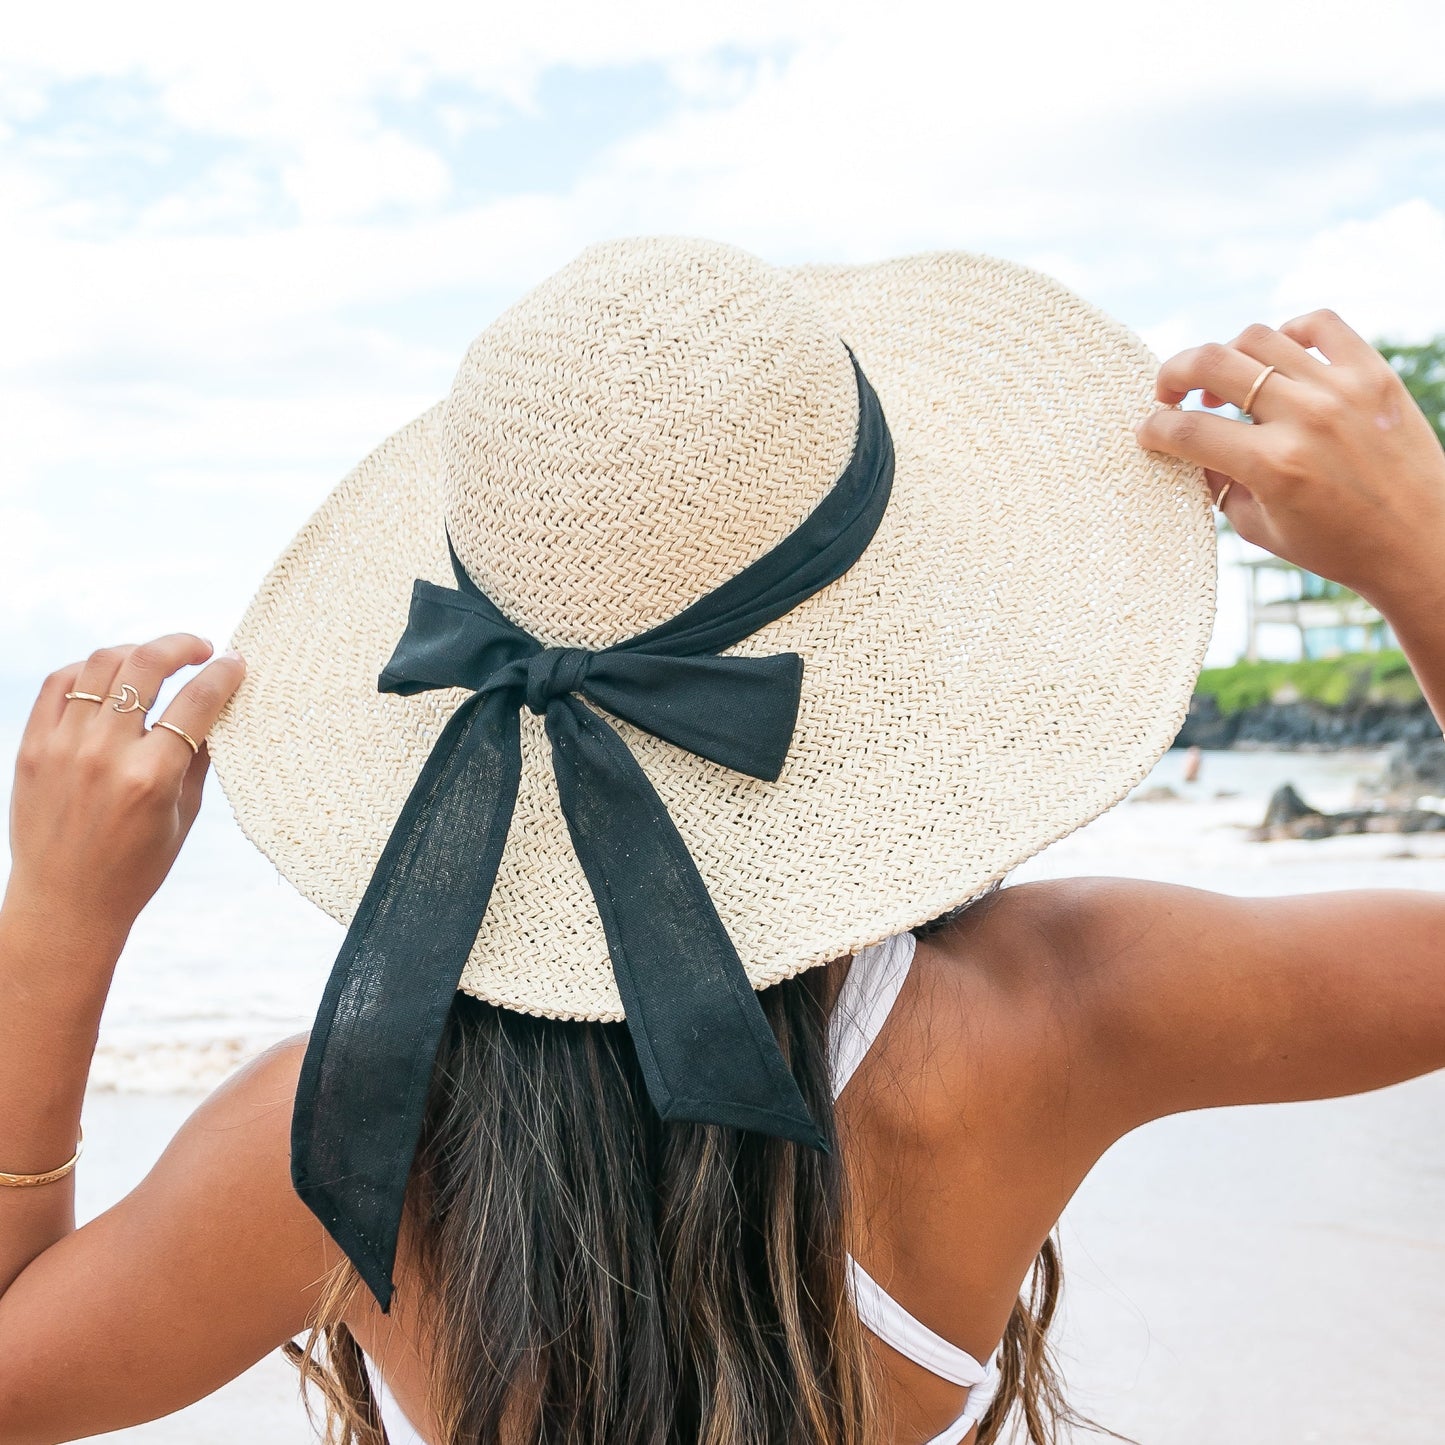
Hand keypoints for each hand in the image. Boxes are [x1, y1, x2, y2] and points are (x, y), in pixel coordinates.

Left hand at [3, 635, 245, 941]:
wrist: (65, 902)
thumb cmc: (135, 867)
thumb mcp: (183, 815)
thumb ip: (198, 757)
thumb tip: (217, 706)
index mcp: (151, 778)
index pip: (196, 702)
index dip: (223, 674)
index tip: (235, 661)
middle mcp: (104, 755)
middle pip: (145, 666)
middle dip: (181, 645)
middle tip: (200, 649)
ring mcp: (62, 748)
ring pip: (101, 665)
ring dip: (137, 651)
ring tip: (155, 659)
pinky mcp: (31, 748)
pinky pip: (59, 684)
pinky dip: (89, 669)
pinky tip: (111, 676)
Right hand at [1133, 309, 1444, 613]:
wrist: (1422, 543)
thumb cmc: (1337, 546)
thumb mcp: (1260, 528)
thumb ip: (1217, 484)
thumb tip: (1186, 450)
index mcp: (1274, 466)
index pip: (1188, 431)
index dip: (1154, 429)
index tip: (1147, 432)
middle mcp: (1307, 418)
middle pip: (1213, 364)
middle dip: (1173, 374)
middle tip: (1168, 393)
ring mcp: (1344, 389)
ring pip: (1257, 338)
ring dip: (1225, 358)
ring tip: (1223, 385)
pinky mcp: (1374, 373)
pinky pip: (1319, 325)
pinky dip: (1286, 335)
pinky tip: (1277, 363)